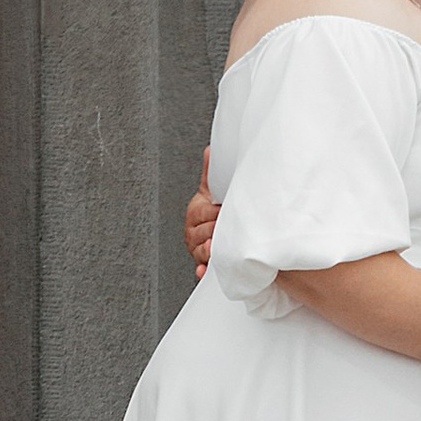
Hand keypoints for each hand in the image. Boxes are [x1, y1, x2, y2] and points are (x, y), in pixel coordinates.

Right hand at [185, 154, 217, 275]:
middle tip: (228, 230)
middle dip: (215, 231)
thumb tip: (210, 150)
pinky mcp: (203, 263)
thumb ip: (212, 172)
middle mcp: (193, 232)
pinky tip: (205, 270)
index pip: (202, 213)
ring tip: (216, 248)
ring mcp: (197, 248)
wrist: (217, 228)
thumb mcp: (211, 190)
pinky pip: (200, 269)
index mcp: (195, 212)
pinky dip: (202, 271)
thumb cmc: (214, 210)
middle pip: (202, 232)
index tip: (223, 212)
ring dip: (209, 251)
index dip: (214, 214)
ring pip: (201, 250)